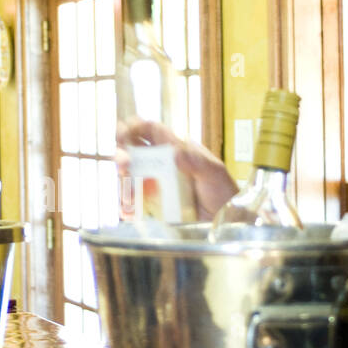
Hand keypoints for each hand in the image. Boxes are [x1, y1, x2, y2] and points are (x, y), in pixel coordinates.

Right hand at [116, 118, 238, 219]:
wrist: (226, 220)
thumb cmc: (223, 192)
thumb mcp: (215, 173)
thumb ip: (198, 162)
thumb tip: (176, 153)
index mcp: (175, 148)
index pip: (149, 130)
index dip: (133, 127)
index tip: (124, 134)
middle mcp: (161, 164)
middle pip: (132, 151)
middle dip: (122, 153)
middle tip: (124, 164)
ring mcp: (155, 184)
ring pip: (129, 176)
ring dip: (124, 181)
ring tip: (130, 191)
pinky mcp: (153, 206)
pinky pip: (133, 203)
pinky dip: (127, 205)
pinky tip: (131, 210)